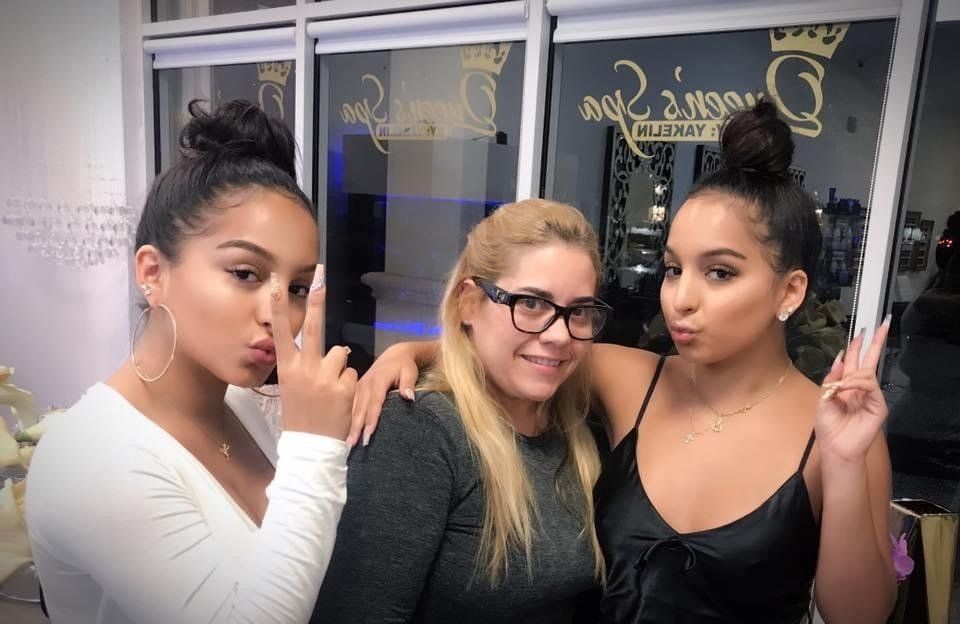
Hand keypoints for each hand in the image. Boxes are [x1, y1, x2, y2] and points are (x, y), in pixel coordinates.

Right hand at [270, 267, 357, 440]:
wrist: (311, 448)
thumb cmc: (301, 416)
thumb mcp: (292, 389)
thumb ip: (303, 367)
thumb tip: (328, 349)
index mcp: (287, 369)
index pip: (280, 332)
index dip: (277, 307)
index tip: (275, 283)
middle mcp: (304, 369)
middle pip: (313, 327)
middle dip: (317, 298)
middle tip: (321, 273)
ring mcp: (325, 377)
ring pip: (341, 354)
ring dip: (341, 368)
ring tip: (332, 390)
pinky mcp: (345, 386)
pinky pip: (353, 373)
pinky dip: (350, 384)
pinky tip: (341, 400)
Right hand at [347, 341, 421, 447]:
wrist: (394, 354)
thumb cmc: (404, 365)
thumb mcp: (410, 372)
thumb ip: (408, 384)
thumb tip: (409, 397)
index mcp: (378, 380)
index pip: (374, 403)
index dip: (371, 420)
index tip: (368, 435)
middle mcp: (365, 384)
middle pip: (360, 409)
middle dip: (356, 428)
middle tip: (352, 446)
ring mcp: (359, 387)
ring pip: (353, 409)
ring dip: (350, 426)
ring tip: (348, 444)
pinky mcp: (357, 390)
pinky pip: (351, 406)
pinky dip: (349, 419)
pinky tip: (347, 432)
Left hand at [815, 315, 890, 463]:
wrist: (835, 447)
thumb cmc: (829, 427)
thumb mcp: (824, 398)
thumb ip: (832, 378)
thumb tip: (840, 358)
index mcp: (848, 385)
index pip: (856, 361)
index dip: (858, 346)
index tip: (862, 331)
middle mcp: (861, 388)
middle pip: (870, 360)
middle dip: (875, 342)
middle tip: (881, 324)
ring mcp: (871, 396)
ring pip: (867, 372)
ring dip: (852, 374)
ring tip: (841, 387)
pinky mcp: (878, 405)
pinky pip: (869, 385)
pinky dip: (856, 384)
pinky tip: (847, 389)